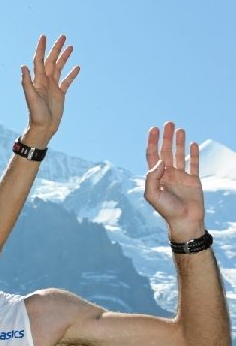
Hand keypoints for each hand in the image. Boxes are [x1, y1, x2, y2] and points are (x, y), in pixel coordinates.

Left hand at [20, 35, 79, 146]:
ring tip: (70, 47)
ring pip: (59, 68)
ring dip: (64, 58)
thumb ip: (27, 81)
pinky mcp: (60, 94)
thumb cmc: (35, 114)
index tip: (44, 37)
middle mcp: (45, 81)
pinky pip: (66, 81)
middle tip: (63, 36)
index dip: (41, 48)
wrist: (43, 127)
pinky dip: (71, 74)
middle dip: (56, 48)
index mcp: (38, 80)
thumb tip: (23, 66)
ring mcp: (52, 87)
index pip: (39, 60)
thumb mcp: (31, 97)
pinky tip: (77, 67)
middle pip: (51, 61)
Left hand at [144, 122, 205, 239]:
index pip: (153, 155)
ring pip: (179, 155)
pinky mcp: (193, 180)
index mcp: (156, 176)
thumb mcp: (152, 195)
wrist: (185, 221)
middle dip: (166, 137)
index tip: (154, 129)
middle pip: (165, 151)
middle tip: (169, 123)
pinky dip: (193, 154)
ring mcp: (180, 176)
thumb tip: (160, 161)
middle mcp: (167, 174)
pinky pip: (194, 164)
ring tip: (180, 129)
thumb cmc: (166, 210)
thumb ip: (152, 177)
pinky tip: (193, 144)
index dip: (152, 142)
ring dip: (179, 142)